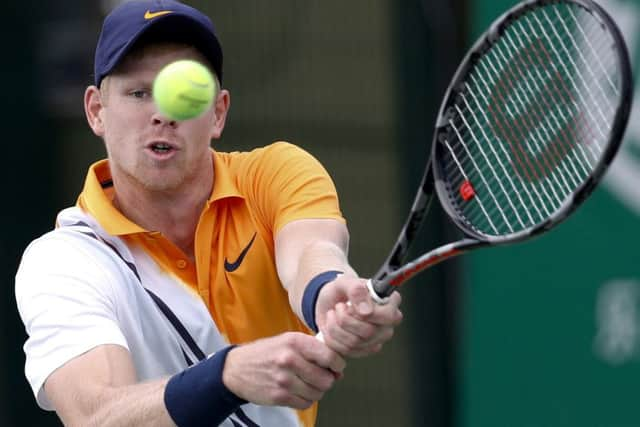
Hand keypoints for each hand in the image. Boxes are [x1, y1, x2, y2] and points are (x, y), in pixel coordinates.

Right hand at [222, 332, 344, 408]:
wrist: (236, 368)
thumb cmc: (266, 353)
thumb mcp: (288, 340)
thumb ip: (312, 349)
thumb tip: (337, 367)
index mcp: (295, 342)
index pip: (329, 356)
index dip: (337, 364)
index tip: (336, 367)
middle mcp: (290, 359)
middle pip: (326, 379)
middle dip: (328, 380)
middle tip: (320, 377)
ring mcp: (284, 379)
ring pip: (318, 393)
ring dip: (316, 391)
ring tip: (307, 384)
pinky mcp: (279, 396)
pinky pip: (305, 403)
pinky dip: (306, 399)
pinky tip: (298, 391)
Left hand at [315, 275, 402, 357]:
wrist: (329, 303)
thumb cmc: (342, 290)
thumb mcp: (345, 282)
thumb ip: (356, 290)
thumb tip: (367, 311)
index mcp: (390, 304)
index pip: (389, 316)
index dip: (368, 313)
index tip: (351, 304)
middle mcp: (387, 325)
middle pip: (368, 332)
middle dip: (345, 319)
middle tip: (339, 306)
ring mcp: (376, 340)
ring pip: (354, 343)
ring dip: (335, 326)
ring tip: (334, 313)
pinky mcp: (362, 351)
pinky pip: (345, 351)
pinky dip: (332, 337)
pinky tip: (332, 325)